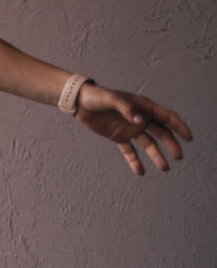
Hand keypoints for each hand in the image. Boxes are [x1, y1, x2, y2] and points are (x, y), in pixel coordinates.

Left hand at [74, 84, 193, 175]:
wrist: (80, 103)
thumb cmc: (97, 96)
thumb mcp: (111, 99)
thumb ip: (127, 108)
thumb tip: (142, 120)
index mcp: (143, 106)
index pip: (166, 117)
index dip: (179, 126)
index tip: (188, 137)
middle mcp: (140, 119)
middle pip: (161, 133)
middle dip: (171, 144)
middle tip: (178, 157)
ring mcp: (131, 129)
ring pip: (148, 144)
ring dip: (156, 156)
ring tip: (165, 168)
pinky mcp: (119, 137)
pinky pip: (130, 151)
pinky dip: (135, 161)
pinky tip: (140, 172)